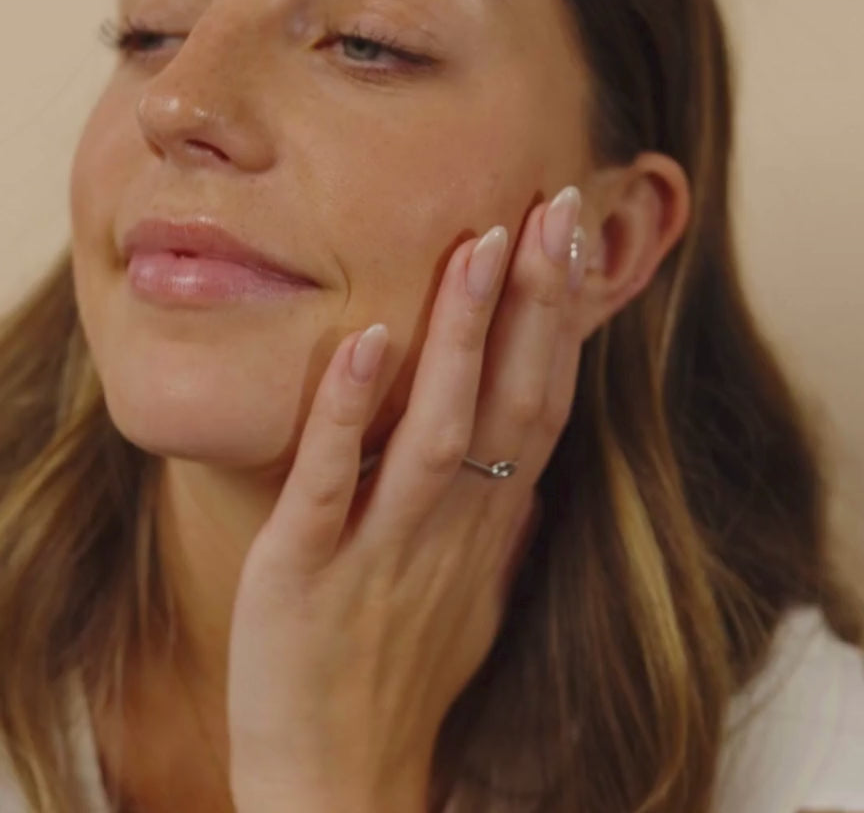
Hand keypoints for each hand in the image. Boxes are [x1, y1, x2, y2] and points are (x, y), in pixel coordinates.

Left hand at [227, 188, 587, 812]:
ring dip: (463, 337)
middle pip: (512, 400)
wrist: (340, 780)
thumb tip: (529, 466)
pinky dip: (351, 412)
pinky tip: (365, 341)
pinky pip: (332, 483)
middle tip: (554, 206)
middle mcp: (453, 527)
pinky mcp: (306, 570)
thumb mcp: (471, 592)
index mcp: (488, 523)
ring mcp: (383, 548)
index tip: (570, 239)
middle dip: (537, 302)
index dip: (561, 320)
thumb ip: (499, 518)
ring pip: (437, 430)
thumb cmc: (404, 674)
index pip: (541, 404)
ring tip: (479, 248)